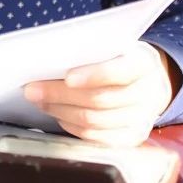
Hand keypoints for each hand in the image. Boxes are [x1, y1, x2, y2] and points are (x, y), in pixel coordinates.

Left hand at [22, 41, 179, 146]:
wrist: (150, 81)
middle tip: (32, 89)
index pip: (120, 72)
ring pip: (95, 121)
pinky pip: (97, 138)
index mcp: (144, 64)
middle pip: (100, 100)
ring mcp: (141, 120)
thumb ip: (91, 50)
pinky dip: (72, 127)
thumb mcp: (114, 44)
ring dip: (61, 111)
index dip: (94, 75)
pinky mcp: (131, 138)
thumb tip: (49, 56)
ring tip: (39, 100)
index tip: (67, 77)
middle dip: (61, 95)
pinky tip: (58, 115)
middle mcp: (147, 95)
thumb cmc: (121, 57)